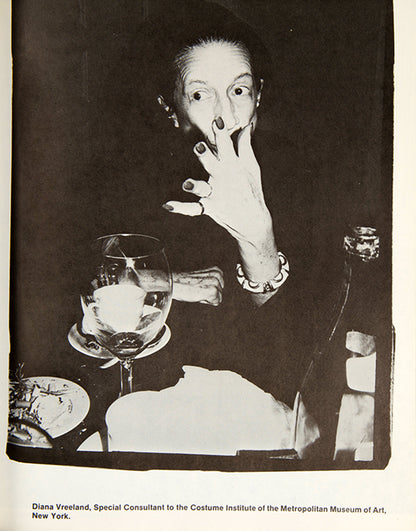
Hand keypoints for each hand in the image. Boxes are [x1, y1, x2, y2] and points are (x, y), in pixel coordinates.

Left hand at [163, 119, 272, 246]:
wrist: (253, 221)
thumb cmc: (251, 190)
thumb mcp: (252, 167)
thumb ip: (245, 146)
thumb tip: (245, 127)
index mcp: (232, 166)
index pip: (226, 147)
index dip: (221, 133)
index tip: (217, 121)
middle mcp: (222, 179)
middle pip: (212, 165)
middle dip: (205, 156)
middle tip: (199, 147)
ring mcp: (215, 194)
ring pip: (202, 188)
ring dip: (194, 186)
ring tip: (186, 184)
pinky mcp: (209, 208)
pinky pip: (193, 209)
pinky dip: (180, 208)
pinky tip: (167, 205)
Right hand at [172, 267, 223, 305]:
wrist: (175, 283)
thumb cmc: (184, 282)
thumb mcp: (201, 278)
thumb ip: (210, 282)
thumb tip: (216, 292)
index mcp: (215, 270)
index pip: (220, 287)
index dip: (209, 290)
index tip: (200, 287)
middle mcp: (217, 275)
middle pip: (220, 293)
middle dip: (209, 294)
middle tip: (197, 290)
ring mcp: (215, 283)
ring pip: (218, 298)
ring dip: (207, 298)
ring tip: (197, 291)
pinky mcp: (213, 291)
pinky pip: (215, 302)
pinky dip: (207, 301)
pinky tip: (198, 295)